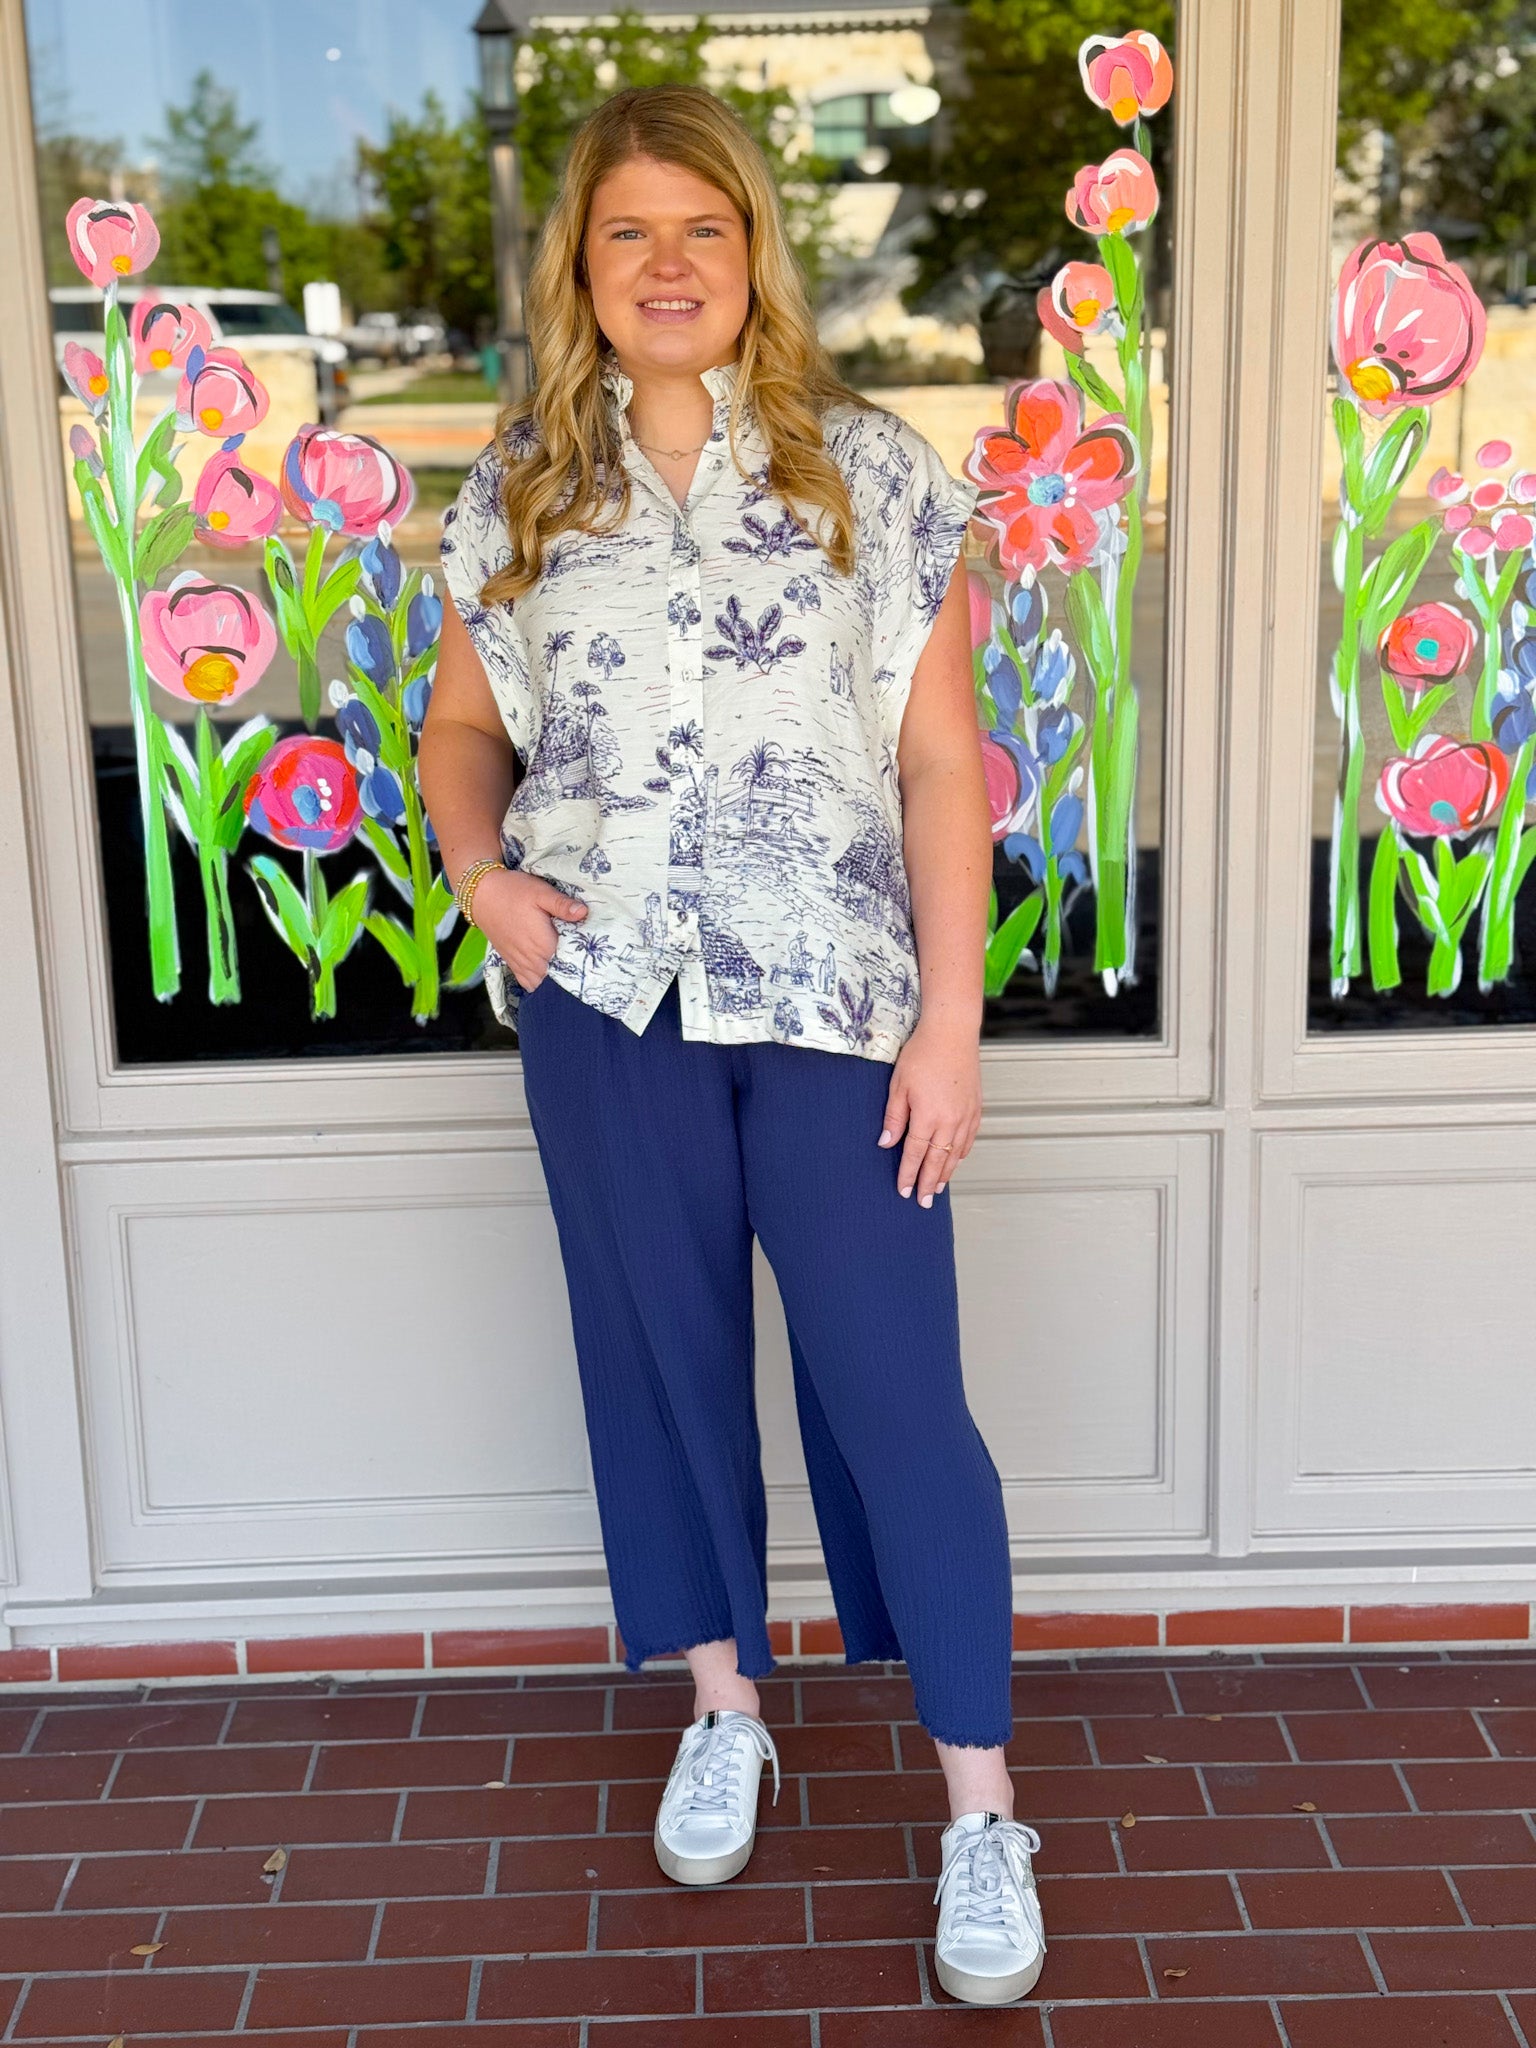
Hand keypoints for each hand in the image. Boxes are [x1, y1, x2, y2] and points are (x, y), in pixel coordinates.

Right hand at [469, 869, 586, 987]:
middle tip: (584, 965)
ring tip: (567, 972)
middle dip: (570, 974)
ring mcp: (521, 963)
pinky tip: (547, 977)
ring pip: (542, 984)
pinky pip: (527, 983)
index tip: (593, 958)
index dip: (582, 964)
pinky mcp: (512, 963)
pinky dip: (538, 984)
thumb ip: (562, 905)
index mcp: (544, 944)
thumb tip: (583, 913)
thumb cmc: (513, 891)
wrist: (481, 894)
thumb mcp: (540, 891)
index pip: (570, 965)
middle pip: (557, 978)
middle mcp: (532, 959)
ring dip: (554, 980)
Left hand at [878, 1015, 980, 1207]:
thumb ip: (894, 1117)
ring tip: (938, 1188)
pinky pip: (969, 1139)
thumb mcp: (898, 1085)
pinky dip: (961, 1154)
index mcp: (928, 1117)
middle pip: (938, 1161)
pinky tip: (956, 1160)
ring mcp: (966, 1116)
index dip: (908, 1175)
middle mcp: (950, 1121)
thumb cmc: (922, 1054)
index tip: (903, 1191)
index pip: (916, 1155)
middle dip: (929, 1183)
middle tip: (923, 1202)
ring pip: (956, 1153)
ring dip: (946, 1173)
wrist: (952, 1033)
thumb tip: (886, 1143)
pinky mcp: (975, 1108)